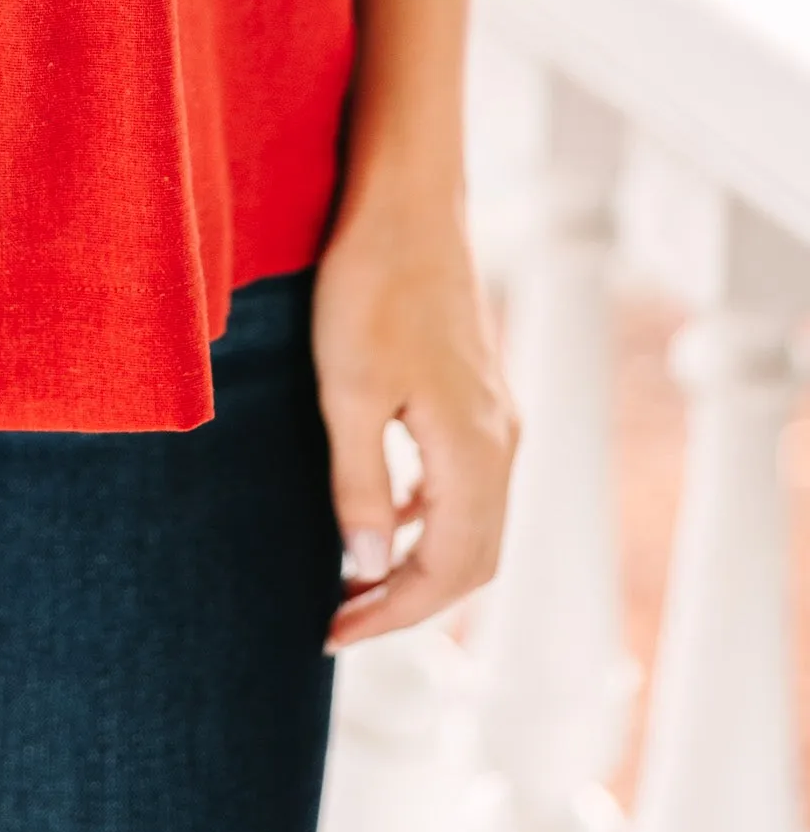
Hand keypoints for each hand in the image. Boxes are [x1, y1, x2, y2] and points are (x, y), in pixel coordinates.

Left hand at [312, 189, 515, 646]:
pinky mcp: (477, 393)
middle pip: (472, 560)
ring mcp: (495, 416)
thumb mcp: (346, 392)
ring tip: (354, 581)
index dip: (392, 614)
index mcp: (474, 452)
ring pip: (472, 523)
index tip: (331, 631)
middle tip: (340, 619)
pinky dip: (426, 518)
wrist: (406, 200)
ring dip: (420, 562)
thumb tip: (364, 570)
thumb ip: (357, 487)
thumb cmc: (370, 286)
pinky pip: (464, 483)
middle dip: (410, 602)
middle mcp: (500, 442)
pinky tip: (380, 514)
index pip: (448, 572)